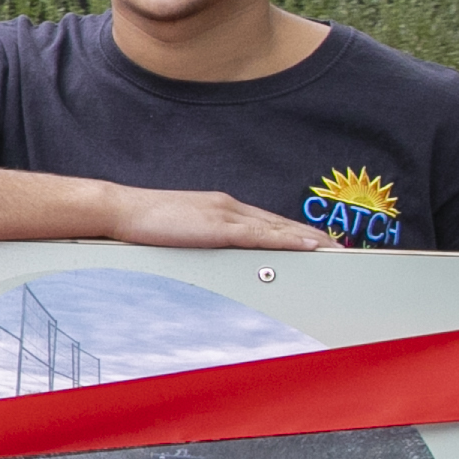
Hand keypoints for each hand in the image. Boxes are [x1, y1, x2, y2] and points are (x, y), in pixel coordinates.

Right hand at [109, 187, 333, 252]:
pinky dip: (289, 240)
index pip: (266, 220)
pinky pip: (263, 235)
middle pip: (279, 222)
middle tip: (337, 246)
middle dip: (310, 234)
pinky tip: (308, 246)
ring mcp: (226, 215)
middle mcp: (229, 207)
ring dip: (308, 239)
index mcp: (219, 208)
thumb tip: (211, 251)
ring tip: (334, 249)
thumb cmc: (142, 223)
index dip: (293, 229)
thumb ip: (200, 238)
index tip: (314, 240)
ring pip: (278, 227)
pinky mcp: (219, 227)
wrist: (120, 210)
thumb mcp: (179, 230)